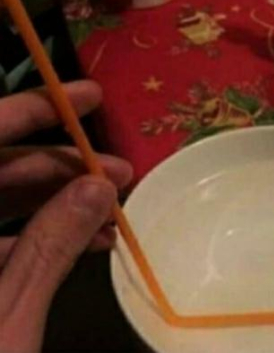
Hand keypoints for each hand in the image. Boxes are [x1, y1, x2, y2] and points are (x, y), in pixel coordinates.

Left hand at [0, 80, 131, 351]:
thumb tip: (97, 186)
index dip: (32, 111)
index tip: (88, 98)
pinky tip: (87, 245)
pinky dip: (39, 241)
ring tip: (113, 213)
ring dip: (57, 207)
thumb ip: (51, 245)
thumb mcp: (5, 319)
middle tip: (119, 173)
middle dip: (60, 169)